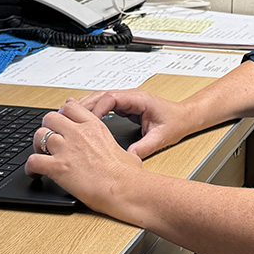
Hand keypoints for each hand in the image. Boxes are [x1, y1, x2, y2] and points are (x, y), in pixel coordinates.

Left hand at [25, 101, 140, 212]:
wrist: (124, 189)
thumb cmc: (128, 175)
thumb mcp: (125, 152)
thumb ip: (115, 149)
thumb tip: (125, 157)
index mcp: (95, 127)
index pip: (71, 107)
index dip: (62, 114)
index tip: (61, 122)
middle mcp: (79, 134)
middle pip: (50, 117)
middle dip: (47, 127)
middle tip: (49, 139)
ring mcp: (66, 149)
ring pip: (38, 135)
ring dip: (37, 145)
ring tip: (41, 155)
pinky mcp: (57, 167)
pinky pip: (32, 161)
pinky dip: (30, 168)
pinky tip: (35, 174)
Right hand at [70, 89, 197, 158]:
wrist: (186, 117)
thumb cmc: (176, 122)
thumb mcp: (161, 137)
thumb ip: (144, 147)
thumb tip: (128, 158)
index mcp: (139, 99)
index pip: (111, 98)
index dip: (97, 109)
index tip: (87, 122)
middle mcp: (131, 96)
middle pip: (101, 95)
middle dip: (84, 105)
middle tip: (67, 117)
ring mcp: (127, 100)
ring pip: (100, 98)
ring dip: (85, 107)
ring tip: (68, 117)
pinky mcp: (125, 106)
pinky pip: (105, 105)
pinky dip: (92, 111)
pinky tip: (81, 120)